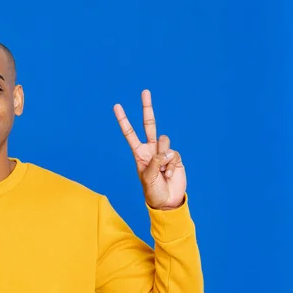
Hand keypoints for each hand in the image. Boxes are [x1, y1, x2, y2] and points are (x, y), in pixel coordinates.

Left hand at [114, 89, 185, 209]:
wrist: (168, 201)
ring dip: (164, 156)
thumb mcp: (148, 179)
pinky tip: (170, 174)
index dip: (123, 120)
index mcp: (139, 153)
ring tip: (163, 171)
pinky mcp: (176, 157)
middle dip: (147, 107)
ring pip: (164, 140)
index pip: (130, 133)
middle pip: (149, 124)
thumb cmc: (153, 192)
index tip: (117, 106)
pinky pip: (174, 153)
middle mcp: (150, 149)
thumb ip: (154, 164)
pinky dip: (172, 165)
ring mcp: (163, 152)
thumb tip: (164, 152)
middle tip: (145, 91)